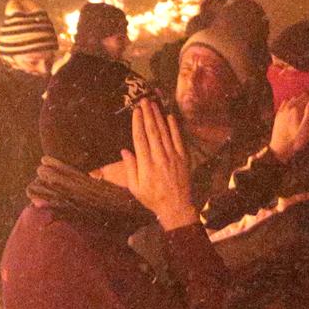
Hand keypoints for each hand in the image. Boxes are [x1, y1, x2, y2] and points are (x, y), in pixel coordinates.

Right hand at [115, 98, 195, 229]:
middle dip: (148, 114)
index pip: (140, 139)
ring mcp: (173, 157)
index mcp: (146, 165)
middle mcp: (159, 158)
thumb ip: (130, 168)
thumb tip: (125, 150)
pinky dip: (175, 127)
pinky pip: (179, 139)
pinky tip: (170, 117)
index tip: (135, 111)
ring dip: (159, 117)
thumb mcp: (135, 187)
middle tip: (144, 100)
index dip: (137, 123)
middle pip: (152, 131)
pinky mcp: (183, 158)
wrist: (176, 207)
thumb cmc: (152, 198)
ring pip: (165, 132)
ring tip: (154, 104)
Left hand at [269, 94, 308, 161]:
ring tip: (300, 98)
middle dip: (303, 98)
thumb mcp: (306, 128)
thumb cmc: (295, 140)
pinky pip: (281, 106)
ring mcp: (281, 113)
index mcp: (295, 110)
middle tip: (308, 96)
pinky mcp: (277, 117)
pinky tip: (286, 102)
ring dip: (295, 100)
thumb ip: (308, 114)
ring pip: (289, 102)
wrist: (280, 148)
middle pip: (296, 99)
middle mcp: (287, 109)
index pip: (304, 100)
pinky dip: (285, 103)